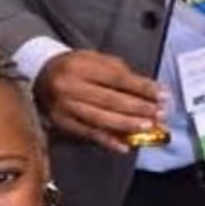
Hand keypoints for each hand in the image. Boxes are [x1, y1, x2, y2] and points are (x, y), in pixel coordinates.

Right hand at [37, 50, 167, 153]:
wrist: (41, 73)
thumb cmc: (75, 66)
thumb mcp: (98, 60)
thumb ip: (124, 74)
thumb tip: (152, 91)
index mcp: (81, 66)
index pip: (117, 79)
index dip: (142, 89)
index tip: (162, 96)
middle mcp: (70, 86)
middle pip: (110, 100)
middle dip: (139, 109)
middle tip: (159, 115)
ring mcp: (64, 106)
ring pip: (100, 119)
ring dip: (127, 126)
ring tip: (147, 128)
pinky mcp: (61, 122)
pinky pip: (88, 133)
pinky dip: (108, 140)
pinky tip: (125, 145)